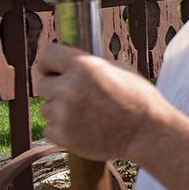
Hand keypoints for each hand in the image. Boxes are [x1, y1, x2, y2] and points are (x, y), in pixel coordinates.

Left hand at [32, 40, 160, 159]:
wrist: (147, 132)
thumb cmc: (138, 98)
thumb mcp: (119, 69)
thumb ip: (91, 65)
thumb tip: (71, 63)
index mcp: (84, 66)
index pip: (46, 54)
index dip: (48, 62)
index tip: (52, 69)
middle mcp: (70, 87)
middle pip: (42, 85)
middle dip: (55, 89)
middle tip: (76, 97)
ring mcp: (64, 113)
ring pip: (46, 108)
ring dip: (60, 111)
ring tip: (86, 115)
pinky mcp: (63, 135)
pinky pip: (50, 129)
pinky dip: (62, 130)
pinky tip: (83, 128)